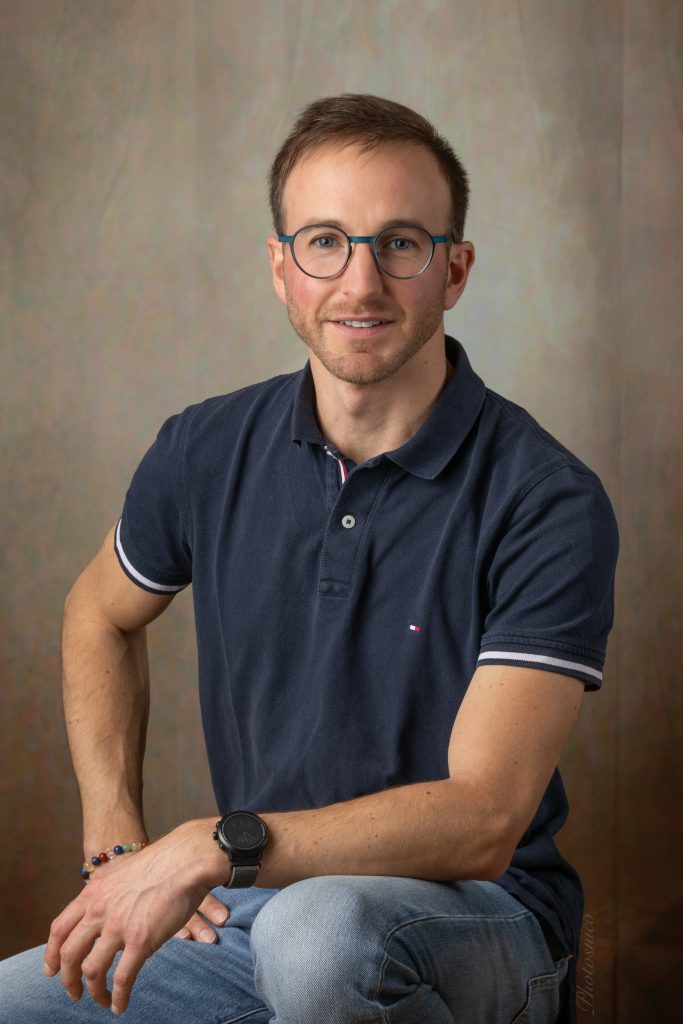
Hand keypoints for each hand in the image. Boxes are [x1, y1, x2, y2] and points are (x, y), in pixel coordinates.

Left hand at [44, 821, 221, 1013]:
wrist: (185, 860)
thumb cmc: (161, 863)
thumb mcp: (121, 872)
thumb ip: (107, 892)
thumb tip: (102, 909)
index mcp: (92, 893)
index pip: (59, 928)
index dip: (51, 953)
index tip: (51, 971)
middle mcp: (99, 911)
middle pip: (69, 954)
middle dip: (68, 980)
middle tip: (74, 993)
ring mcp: (118, 927)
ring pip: (91, 971)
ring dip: (93, 992)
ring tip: (101, 1001)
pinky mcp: (140, 941)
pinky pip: (122, 979)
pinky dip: (118, 998)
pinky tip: (120, 1005)